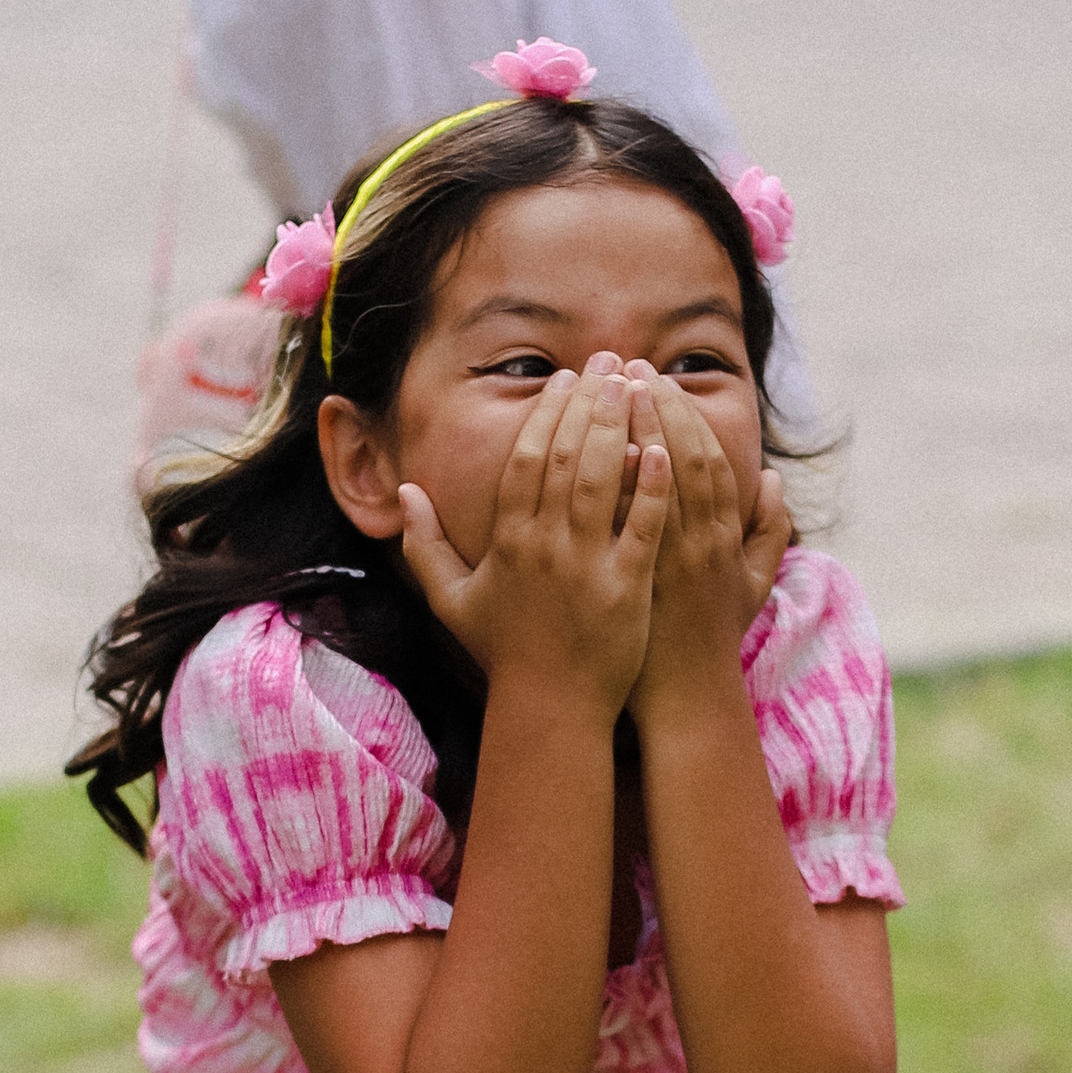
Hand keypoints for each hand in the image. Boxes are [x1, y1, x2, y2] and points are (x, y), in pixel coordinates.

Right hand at [398, 364, 667, 716]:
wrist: (550, 708)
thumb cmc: (504, 653)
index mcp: (507, 541)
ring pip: (602, 481)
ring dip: (620, 427)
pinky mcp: (626, 589)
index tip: (567, 380)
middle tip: (611, 363)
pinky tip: (666, 450)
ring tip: (639, 386)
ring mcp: (586, 566)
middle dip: (590, 403)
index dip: (547, 414)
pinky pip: (643, 526)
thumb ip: (425, 545)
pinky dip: (652, 487)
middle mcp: (545, 546)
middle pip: (566, 457)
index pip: (525, 460)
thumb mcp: (451, 600)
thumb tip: (406, 492)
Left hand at [622, 357, 789, 719]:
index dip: (682, 413)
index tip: (656, 379)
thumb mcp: (753, 587)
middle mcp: (699, 542)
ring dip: (629, 429)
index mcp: (725, 537)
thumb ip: (768, 532)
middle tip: (624, 366)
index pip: (706, 457)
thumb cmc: (711, 641)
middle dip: (652, 405)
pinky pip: (626, 520)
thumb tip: (774, 481)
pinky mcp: (634, 580)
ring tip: (603, 389)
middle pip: (678, 454)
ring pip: (652, 480)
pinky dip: (617, 482)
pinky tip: (592, 445)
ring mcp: (665, 560)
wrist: (683, 700)